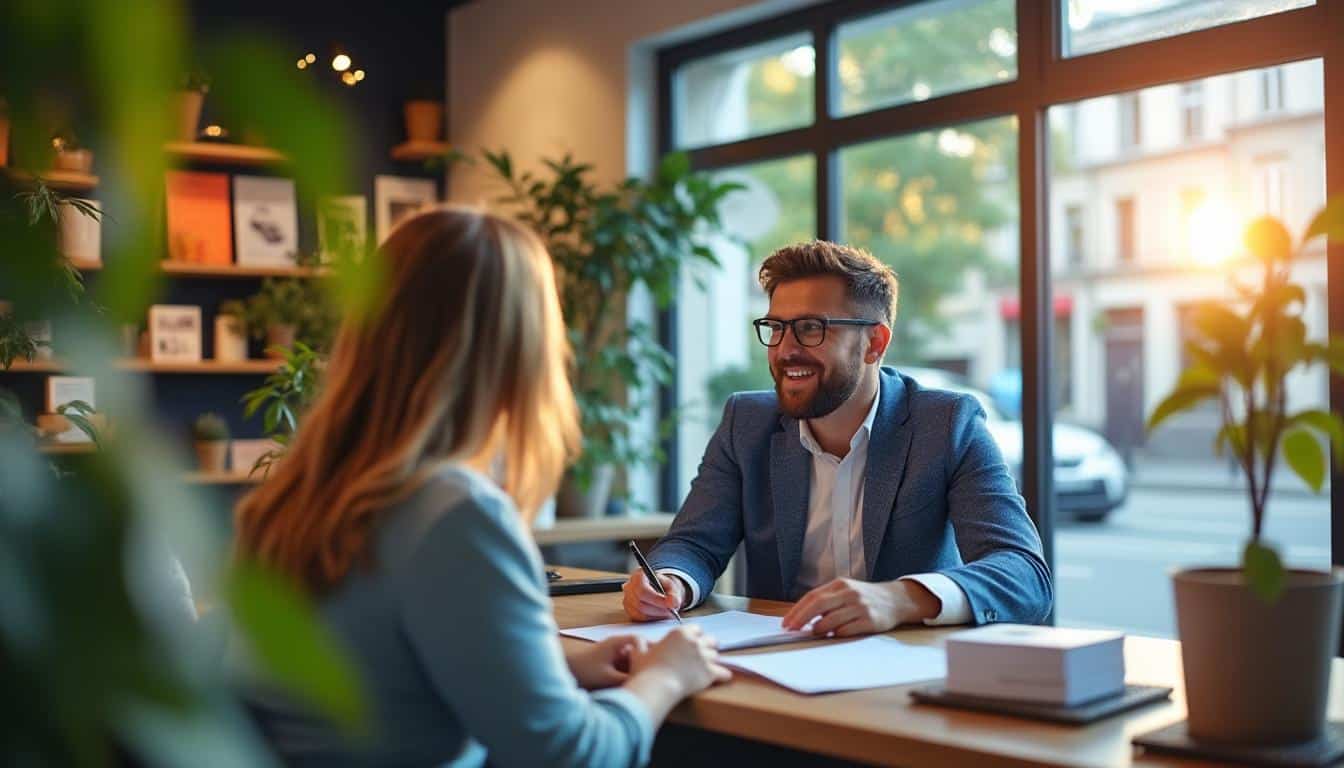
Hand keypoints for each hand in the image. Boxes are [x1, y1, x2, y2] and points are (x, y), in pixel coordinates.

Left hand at [567, 635, 645, 689]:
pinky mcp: (613, 662)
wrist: (566, 671)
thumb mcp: (607, 677)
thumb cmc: (584, 670)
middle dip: (647, 660)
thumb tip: (643, 684)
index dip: (647, 650)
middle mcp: (618, 645)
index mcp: (617, 642)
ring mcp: (616, 653)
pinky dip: (632, 672)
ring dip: (639, 667)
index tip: (649, 664)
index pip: (640, 640)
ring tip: (647, 680)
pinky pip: (628, 665)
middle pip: (640, 649)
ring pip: (634, 658)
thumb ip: (626, 679)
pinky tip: (635, 683)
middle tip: (657, 673)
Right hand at [622, 569, 686, 621]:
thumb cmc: (663, 587)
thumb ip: (674, 594)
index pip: (643, 591)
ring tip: (667, 613)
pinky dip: (651, 619)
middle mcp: (629, 588)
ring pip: (640, 614)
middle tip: (671, 612)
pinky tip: (659, 615)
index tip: (670, 605)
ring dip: (656, 616)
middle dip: (658, 610)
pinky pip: (639, 619)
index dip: (657, 600)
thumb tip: (673, 603)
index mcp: (638, 576)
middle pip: (641, 604)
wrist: (658, 591)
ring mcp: (627, 600)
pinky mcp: (629, 611)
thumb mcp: (671, 587)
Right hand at [628, 625, 730, 696]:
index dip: (694, 636)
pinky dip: (723, 675)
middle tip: (704, 654)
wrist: (657, 686)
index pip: (696, 629)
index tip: (692, 643)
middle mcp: (695, 642)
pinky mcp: (711, 673)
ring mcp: (704, 657)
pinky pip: (725, 672)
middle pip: (711, 640)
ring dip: (713, 661)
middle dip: (709, 646)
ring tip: (710, 666)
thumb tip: (635, 643)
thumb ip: (639, 646)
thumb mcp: (638, 654)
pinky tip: (722, 677)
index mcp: (680, 634)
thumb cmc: (646, 670)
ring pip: (717, 656)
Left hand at [780, 578, 940, 636]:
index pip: (813, 597)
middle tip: (791, 631)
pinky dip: (836, 635)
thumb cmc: (864, 598)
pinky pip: (846, 631)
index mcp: (840, 584)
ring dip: (818, 630)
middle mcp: (849, 593)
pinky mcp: (870, 621)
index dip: (797, 611)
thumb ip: (827, 601)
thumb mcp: (846, 592)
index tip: (786, 623)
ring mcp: (860, 606)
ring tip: (815, 633)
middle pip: (818, 606)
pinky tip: (833, 635)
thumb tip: (802, 618)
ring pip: (831, 621)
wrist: (896, 600)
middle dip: (801, 620)